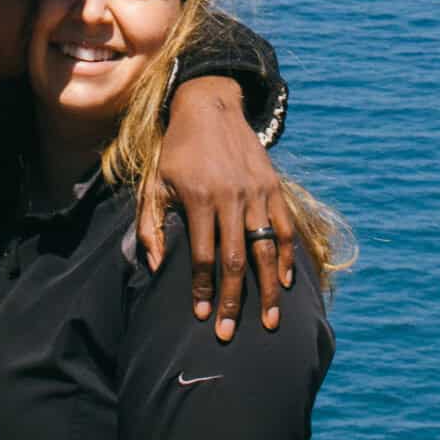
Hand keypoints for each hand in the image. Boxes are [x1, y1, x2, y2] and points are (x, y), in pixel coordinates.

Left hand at [145, 76, 296, 340]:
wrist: (210, 106)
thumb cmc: (177, 150)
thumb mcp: (155, 182)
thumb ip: (152, 225)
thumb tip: (154, 267)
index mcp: (199, 198)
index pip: (203, 256)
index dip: (203, 290)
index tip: (203, 317)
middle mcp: (231, 197)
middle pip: (236, 260)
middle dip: (234, 300)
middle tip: (230, 333)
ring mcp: (256, 192)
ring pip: (266, 249)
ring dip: (269, 288)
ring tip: (270, 319)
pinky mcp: (272, 186)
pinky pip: (284, 227)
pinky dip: (287, 256)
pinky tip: (286, 280)